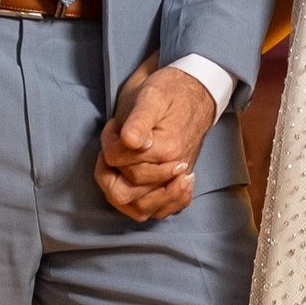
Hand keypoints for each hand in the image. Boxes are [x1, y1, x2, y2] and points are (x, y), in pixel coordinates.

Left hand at [95, 62, 217, 223]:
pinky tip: (140, 187)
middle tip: (117, 143)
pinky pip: (162, 212)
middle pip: (124, 191)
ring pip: (139, 209)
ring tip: (122, 167)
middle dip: (112, 167)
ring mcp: (176, 182)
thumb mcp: (152, 95)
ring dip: (122, 191)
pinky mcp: (178, 186)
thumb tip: (130, 141)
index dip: (108, 142)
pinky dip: (147, 205)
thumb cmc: (171, 92)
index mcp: (165, 150)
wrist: (197, 94)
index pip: (118, 162)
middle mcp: (173, 171)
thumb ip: (139, 120)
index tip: (114, 125)